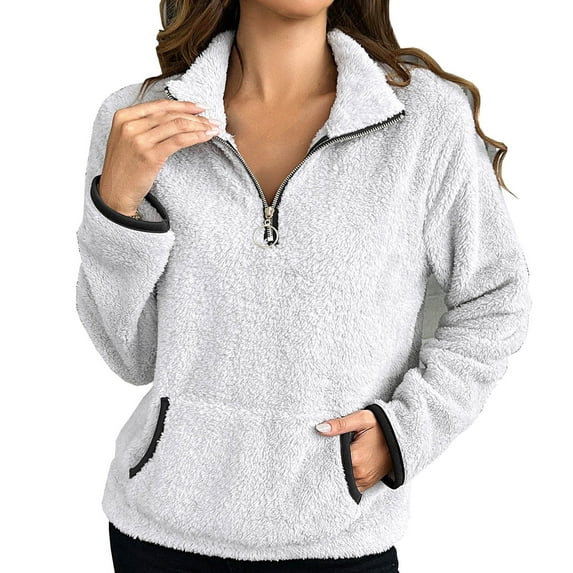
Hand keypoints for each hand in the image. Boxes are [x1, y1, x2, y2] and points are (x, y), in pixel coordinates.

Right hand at [99, 99, 219, 215]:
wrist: (115, 194)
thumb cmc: (124, 169)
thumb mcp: (126, 140)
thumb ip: (143, 126)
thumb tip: (172, 118)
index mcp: (123, 116)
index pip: (159, 105)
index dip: (182, 105)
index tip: (199, 107)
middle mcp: (130, 125)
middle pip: (170, 115)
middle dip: (194, 116)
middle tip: (211, 120)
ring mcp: (139, 140)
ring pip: (176, 125)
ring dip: (199, 125)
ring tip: (213, 128)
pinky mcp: (150, 155)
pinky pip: (179, 141)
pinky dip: (196, 136)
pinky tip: (206, 136)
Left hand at [315, 409, 392, 492]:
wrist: (403, 437)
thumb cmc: (383, 427)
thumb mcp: (362, 419)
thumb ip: (340, 424)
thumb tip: (320, 428)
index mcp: (356, 457)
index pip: (329, 460)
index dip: (321, 454)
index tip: (317, 449)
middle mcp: (360, 473)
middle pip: (334, 471)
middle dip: (328, 463)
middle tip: (322, 454)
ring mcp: (364, 481)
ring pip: (341, 481)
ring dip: (336, 472)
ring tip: (334, 459)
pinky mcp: (368, 484)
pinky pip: (350, 486)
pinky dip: (344, 479)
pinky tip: (342, 468)